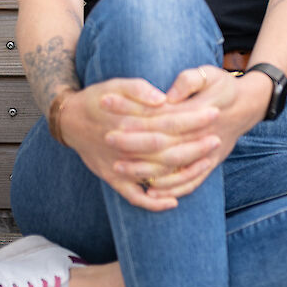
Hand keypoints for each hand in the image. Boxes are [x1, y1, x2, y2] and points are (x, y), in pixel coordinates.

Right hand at [56, 77, 220, 211]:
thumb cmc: (99, 98)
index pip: (167, 121)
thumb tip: (162, 99)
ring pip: (155, 173)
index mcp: (127, 122)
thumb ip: (139, 89)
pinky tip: (172, 202)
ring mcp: (118, 166)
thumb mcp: (117, 84)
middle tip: (217, 138)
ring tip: (207, 162)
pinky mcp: (112, 179)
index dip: (192, 118)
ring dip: (182, 171)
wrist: (70, 120)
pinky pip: (133, 196)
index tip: (214, 112)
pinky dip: (152, 202)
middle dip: (194, 145)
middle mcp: (124, 146)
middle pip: (166, 149)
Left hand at [107, 66, 272, 203]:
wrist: (248, 106)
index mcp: (199, 113)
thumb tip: (168, 95)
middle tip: (107, 138)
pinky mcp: (210, 165)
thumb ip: (190, 80)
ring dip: (144, 170)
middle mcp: (201, 136)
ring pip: (172, 167)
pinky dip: (171, 189)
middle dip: (133, 143)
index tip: (112, 107)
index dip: (136, 113)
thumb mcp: (210, 74)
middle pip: (162, 144)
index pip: (162, 116)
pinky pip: (190, 182)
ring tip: (117, 167)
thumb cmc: (223, 87)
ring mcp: (206, 153)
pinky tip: (150, 191)